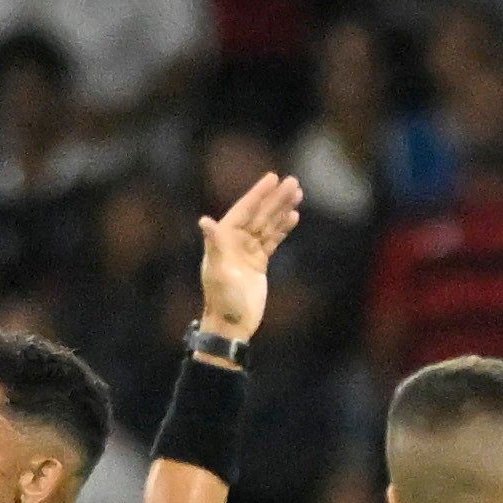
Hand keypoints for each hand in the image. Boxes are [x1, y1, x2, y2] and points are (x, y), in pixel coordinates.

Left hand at [199, 169, 304, 338]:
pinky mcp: (258, 263)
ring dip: (282, 209)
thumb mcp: (218, 271)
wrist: (231, 324)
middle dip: (276, 198)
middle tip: (293, 181)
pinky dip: (283, 228)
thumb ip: (214, 244)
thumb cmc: (222, 299)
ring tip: (297, 193)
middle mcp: (235, 241)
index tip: (272, 178)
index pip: (244, 210)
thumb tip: (205, 220)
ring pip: (268, 224)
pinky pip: (273, 240)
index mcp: (224, 239)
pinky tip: (293, 216)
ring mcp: (248, 251)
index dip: (258, 194)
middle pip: (259, 214)